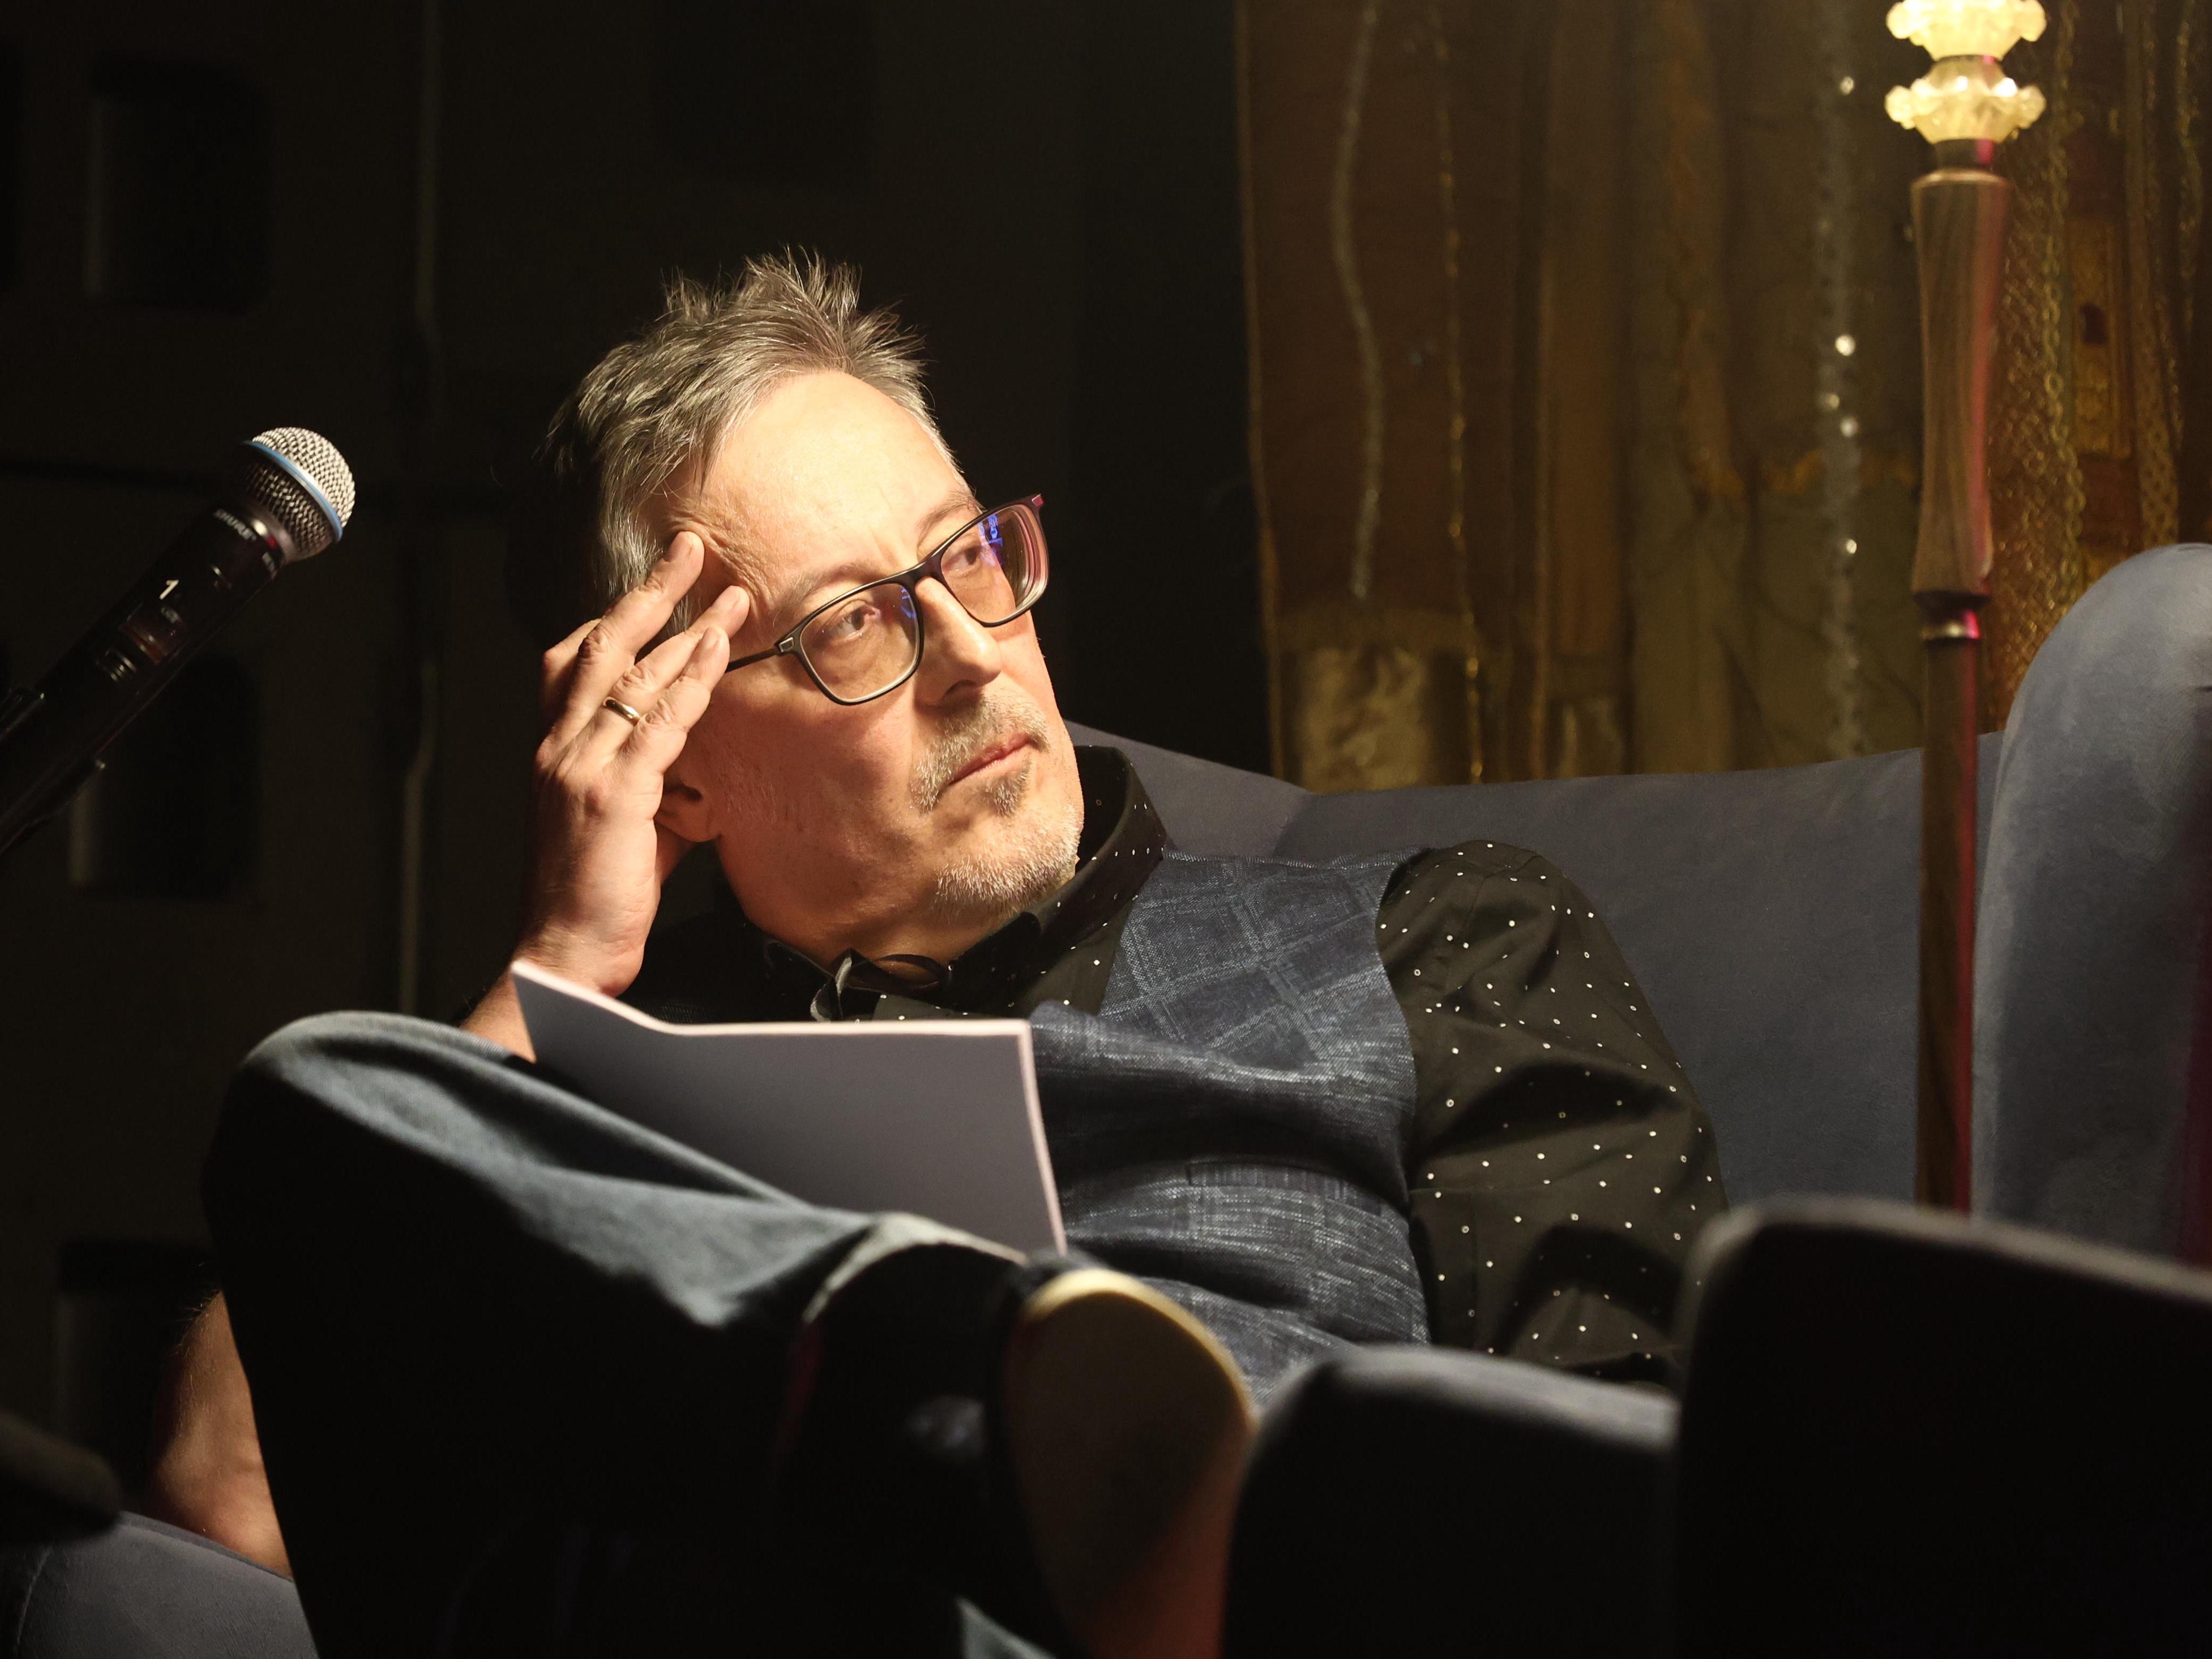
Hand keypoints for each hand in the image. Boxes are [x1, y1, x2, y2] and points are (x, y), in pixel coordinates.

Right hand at [512, 532, 747, 998]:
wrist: (563, 952)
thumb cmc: (595, 896)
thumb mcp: (624, 826)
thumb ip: (654, 786)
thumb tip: (697, 772)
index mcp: (556, 752)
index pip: (574, 664)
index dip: (615, 619)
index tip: (653, 587)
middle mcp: (561, 747)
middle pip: (601, 647)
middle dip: (648, 594)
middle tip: (688, 550)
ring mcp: (583, 766)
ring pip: (635, 676)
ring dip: (688, 628)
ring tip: (730, 593)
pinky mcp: (614, 793)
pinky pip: (660, 723)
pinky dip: (692, 682)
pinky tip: (719, 652)